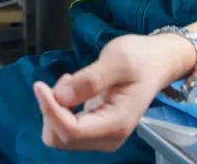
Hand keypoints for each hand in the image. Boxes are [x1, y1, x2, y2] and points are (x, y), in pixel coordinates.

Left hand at [33, 34, 195, 151]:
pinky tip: (73, 88)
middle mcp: (108, 137)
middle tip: (66, 79)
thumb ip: (89, 80)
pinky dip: (60, 108)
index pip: (70, 131)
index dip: (49, 110)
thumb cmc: (140, 59)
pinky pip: (65, 127)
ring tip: (72, 80)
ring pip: (59, 135)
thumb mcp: (117, 60)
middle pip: (60, 138)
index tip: (39, 85)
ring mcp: (101, 136)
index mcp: (116, 124)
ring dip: (56, 108)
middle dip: (52, 109)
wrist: (157, 62)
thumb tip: (60, 95)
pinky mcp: (95, 129)